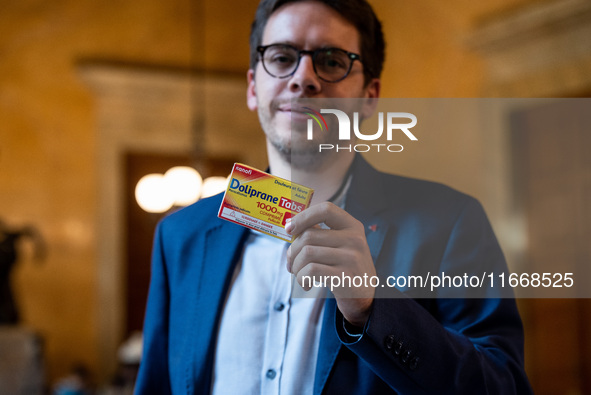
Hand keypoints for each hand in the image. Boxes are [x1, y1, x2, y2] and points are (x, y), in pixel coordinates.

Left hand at [286, 202, 375, 326]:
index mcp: (352, 226)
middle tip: (291, 263)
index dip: (303, 216)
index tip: (289, 229)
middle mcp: (354, 239)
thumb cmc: (344, 268)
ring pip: (307, 253)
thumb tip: (291, 228)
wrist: (363, 297)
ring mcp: (352, 257)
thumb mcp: (339, 246)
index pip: (326, 209)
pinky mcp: (345, 276)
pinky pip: (311, 270)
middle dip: (293, 251)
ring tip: (300, 275)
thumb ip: (319, 234)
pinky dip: (302, 278)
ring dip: (296, 267)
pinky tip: (306, 283)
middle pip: (309, 235)